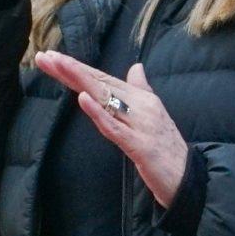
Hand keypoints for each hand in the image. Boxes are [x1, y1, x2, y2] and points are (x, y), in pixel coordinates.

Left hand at [34, 54, 189, 207]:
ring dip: (79, 81)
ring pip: (105, 98)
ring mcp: (140, 124)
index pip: (103, 79)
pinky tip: (82, 99)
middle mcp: (140, 105)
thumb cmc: (168, 148)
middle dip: (71, 69)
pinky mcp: (140, 145)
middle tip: (45, 57)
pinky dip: (98, 112)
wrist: (189, 178)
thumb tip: (136, 67)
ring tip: (58, 66)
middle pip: (100, 83)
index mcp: (140, 99)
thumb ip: (142, 90)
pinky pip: (114, 127)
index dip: (77, 68)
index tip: (51, 58)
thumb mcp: (154, 115)